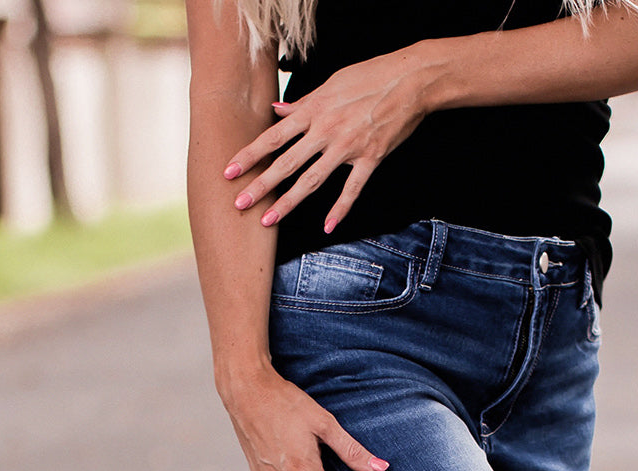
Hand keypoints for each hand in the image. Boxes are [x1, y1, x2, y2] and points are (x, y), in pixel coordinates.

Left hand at [223, 45, 431, 232]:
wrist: (409, 80)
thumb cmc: (370, 76)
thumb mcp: (332, 83)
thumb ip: (304, 102)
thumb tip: (279, 110)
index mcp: (314, 110)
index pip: (273, 137)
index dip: (249, 155)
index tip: (228, 171)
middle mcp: (326, 130)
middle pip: (286, 162)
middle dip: (260, 184)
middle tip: (239, 203)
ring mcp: (348, 147)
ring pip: (311, 180)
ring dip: (288, 202)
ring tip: (268, 220)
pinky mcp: (370, 158)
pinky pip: (352, 189)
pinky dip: (340, 209)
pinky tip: (327, 227)